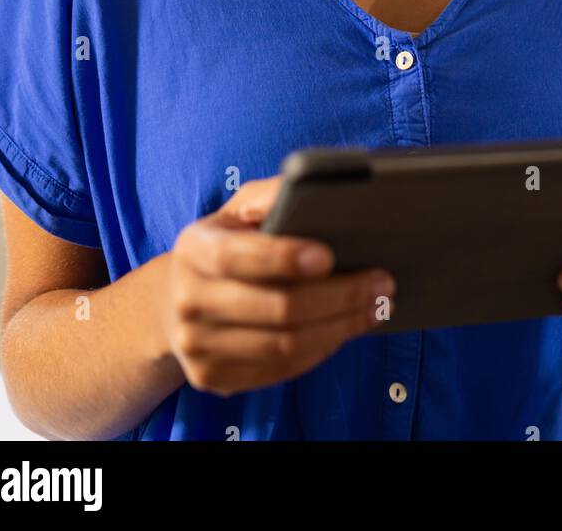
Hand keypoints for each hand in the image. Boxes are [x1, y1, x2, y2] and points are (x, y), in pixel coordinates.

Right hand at [159, 175, 395, 395]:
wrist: (178, 299)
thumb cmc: (228, 242)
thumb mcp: (241, 209)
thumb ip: (272, 196)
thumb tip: (313, 185)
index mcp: (194, 249)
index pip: (236, 256)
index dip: (283, 258)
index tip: (329, 256)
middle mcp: (188, 300)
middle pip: (276, 308)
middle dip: (339, 296)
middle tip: (383, 283)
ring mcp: (196, 346)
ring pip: (284, 345)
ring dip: (340, 327)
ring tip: (376, 307)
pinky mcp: (212, 378)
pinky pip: (280, 370)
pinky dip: (321, 350)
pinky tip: (345, 329)